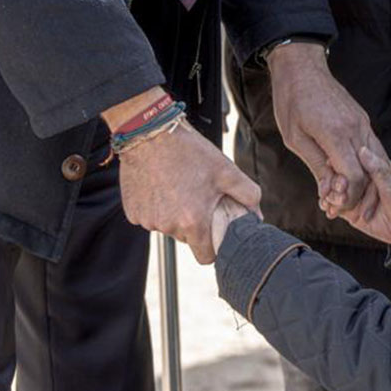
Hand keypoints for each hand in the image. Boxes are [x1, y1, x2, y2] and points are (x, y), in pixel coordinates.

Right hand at [117, 119, 260, 263]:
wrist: (150, 133)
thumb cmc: (189, 151)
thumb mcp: (225, 169)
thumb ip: (248, 194)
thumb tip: (257, 214)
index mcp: (193, 221)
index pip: (205, 256)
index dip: (212, 247)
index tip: (214, 232)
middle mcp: (168, 226)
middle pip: (186, 238)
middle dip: (193, 223)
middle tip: (196, 197)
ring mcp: (148, 221)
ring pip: (167, 227)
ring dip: (173, 214)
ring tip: (177, 186)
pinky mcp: (133, 213)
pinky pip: (149, 217)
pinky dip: (155, 207)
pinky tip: (159, 186)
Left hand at [268, 42, 376, 209]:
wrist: (301, 67)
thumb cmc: (292, 100)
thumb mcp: (295, 138)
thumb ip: (316, 165)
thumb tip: (329, 192)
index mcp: (336, 134)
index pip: (354, 177)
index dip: (346, 197)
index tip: (333, 205)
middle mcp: (356, 128)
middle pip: (368, 172)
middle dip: (356, 194)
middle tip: (337, 206)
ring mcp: (362, 121)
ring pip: (374, 160)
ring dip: (362, 181)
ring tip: (342, 194)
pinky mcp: (362, 118)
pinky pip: (370, 147)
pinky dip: (363, 165)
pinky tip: (347, 173)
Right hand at [325, 145, 390, 246]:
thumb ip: (377, 168)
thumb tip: (363, 150)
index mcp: (371, 167)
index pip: (349, 158)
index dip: (338, 161)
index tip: (331, 164)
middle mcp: (360, 179)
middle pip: (338, 174)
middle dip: (332, 180)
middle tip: (333, 187)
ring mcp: (354, 194)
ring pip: (335, 190)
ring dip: (329, 194)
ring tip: (328, 199)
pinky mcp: (351, 209)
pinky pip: (336, 206)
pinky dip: (330, 206)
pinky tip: (328, 208)